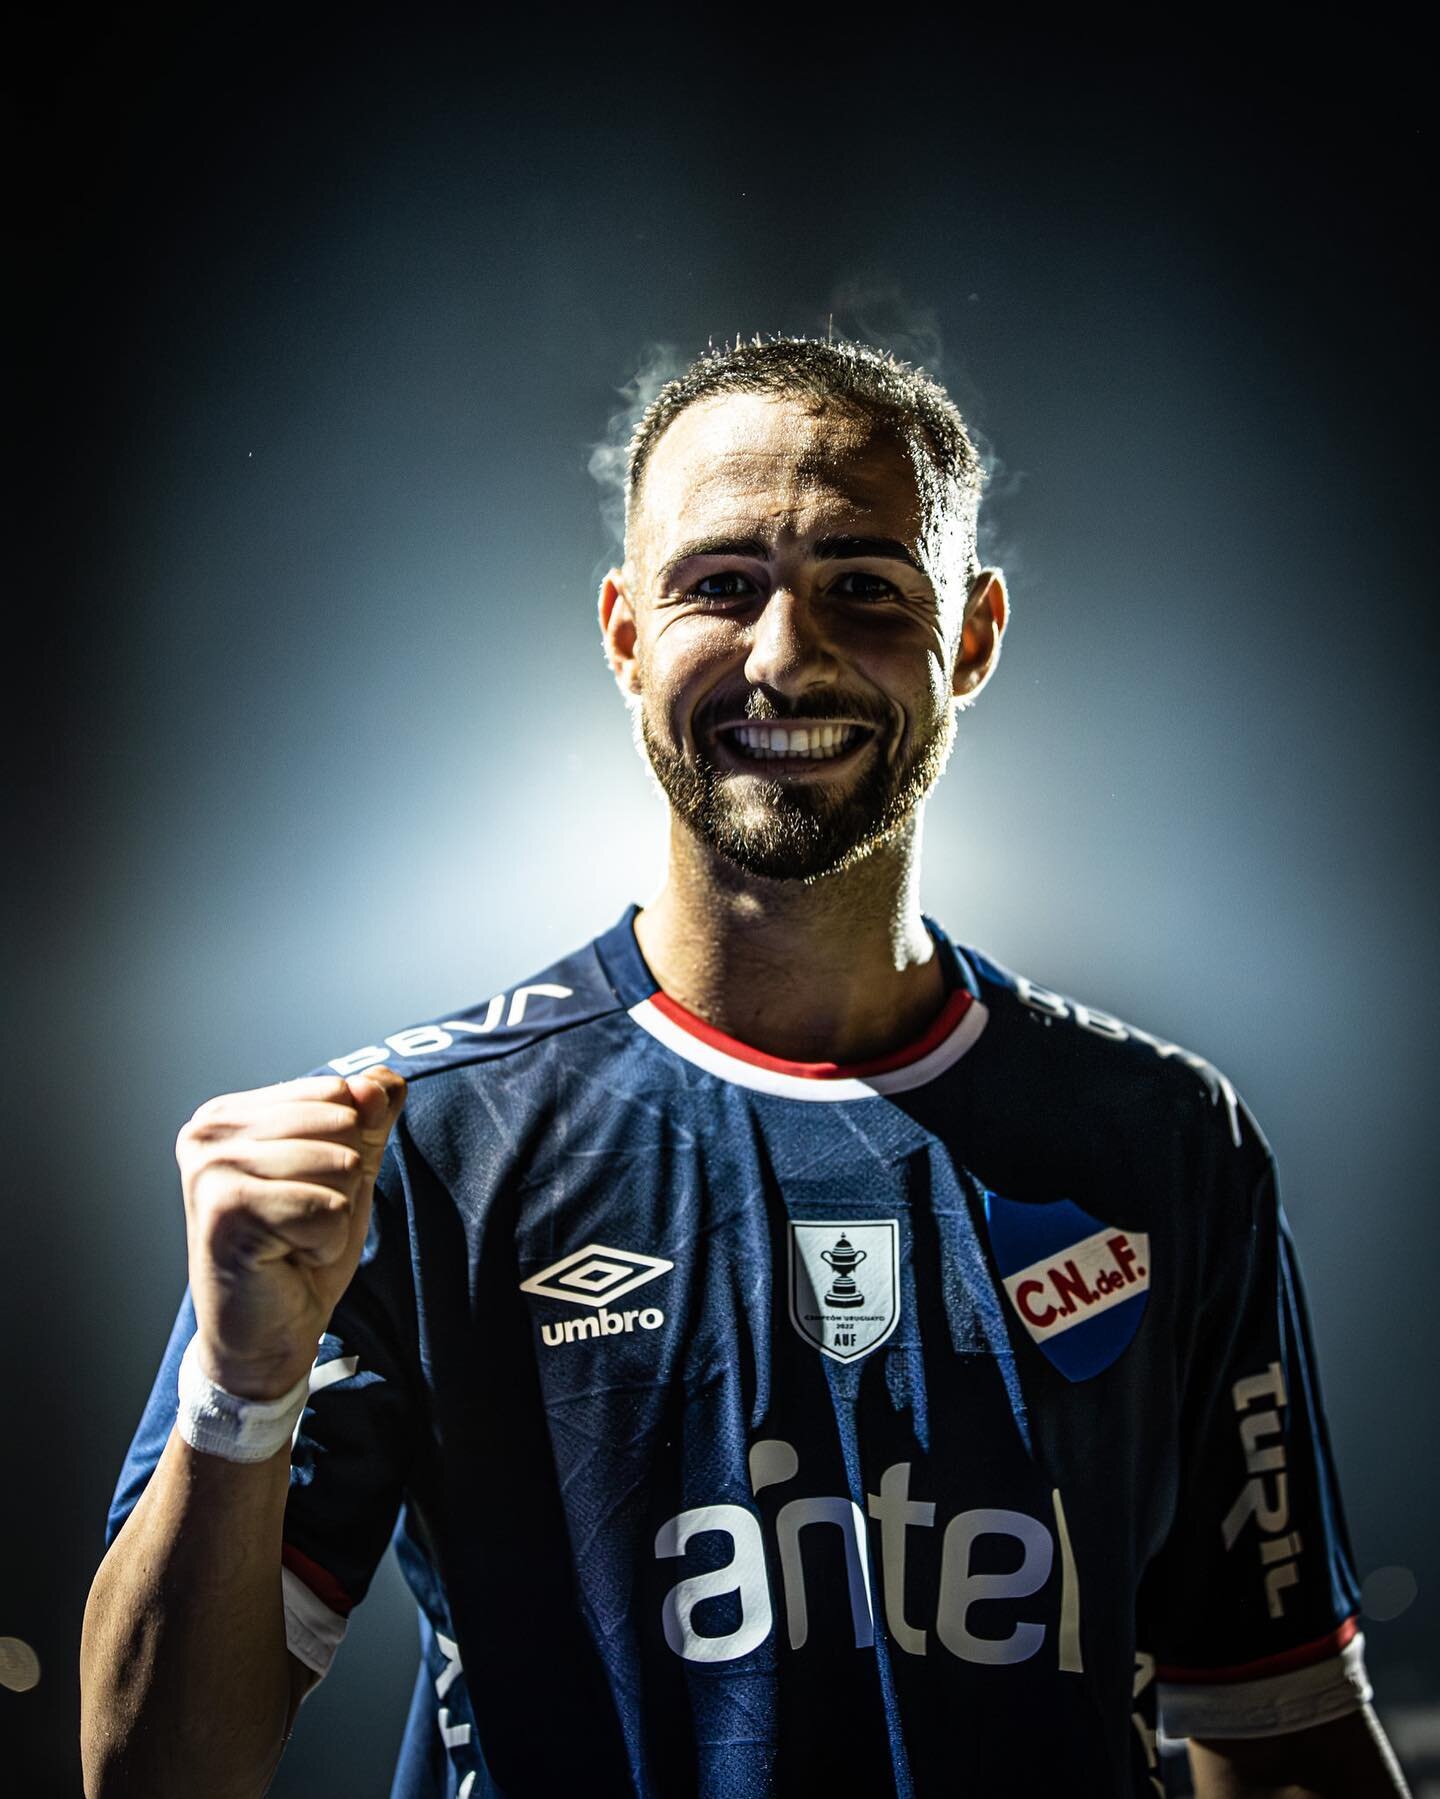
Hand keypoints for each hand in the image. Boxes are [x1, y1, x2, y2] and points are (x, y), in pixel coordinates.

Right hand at [175, 1069, 406, 1398]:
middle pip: (342, 1124)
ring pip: (339, 1166)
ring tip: (292, 1240)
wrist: (266, 1333)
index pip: (338, 1091)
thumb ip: (368, 1120)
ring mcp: (211, 1169)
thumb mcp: (347, 1172)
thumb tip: (383, 1083)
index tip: (303, 1190)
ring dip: (334, 1215)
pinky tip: (287, 1258)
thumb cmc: (298, 1249)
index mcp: (230, 1114)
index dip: (346, 1147)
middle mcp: (209, 1131)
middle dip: (342, 1181)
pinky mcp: (225, 1211)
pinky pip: (327, 1209)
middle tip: (299, 1221)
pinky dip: (324, 1241)